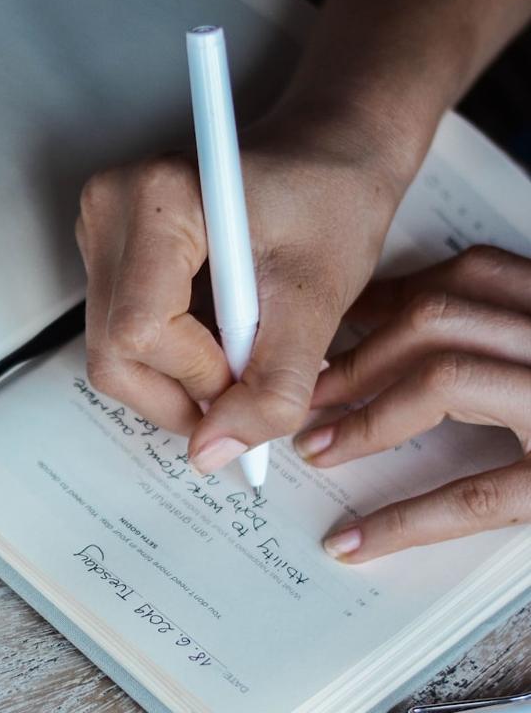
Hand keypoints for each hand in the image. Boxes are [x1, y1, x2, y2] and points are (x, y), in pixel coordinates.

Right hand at [76, 122, 402, 470]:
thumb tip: (212, 454)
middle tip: (247, 386)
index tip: (258, 374)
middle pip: (113, 353)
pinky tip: (217, 332)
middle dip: (182, 391)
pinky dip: (171, 357)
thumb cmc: (331, 202)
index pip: (141, 332)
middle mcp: (106, 209)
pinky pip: (118, 337)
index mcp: (154, 198)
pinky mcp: (104, 252)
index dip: (200, 377)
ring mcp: (97, 230)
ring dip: (179, 377)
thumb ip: (271, 387)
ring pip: (111, 354)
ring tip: (240, 349)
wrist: (328, 155)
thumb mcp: (318, 301)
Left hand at [295, 246, 530, 562]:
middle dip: (357, 357)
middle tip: (309, 397)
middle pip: (440, 319)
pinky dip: (408, 519)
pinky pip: (482, 493)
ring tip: (319, 450)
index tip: (332, 335)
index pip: (464, 277)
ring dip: (368, 415)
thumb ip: (509, 330)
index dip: (383, 304)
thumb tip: (407, 326)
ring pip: (450, 376)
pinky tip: (356, 542)